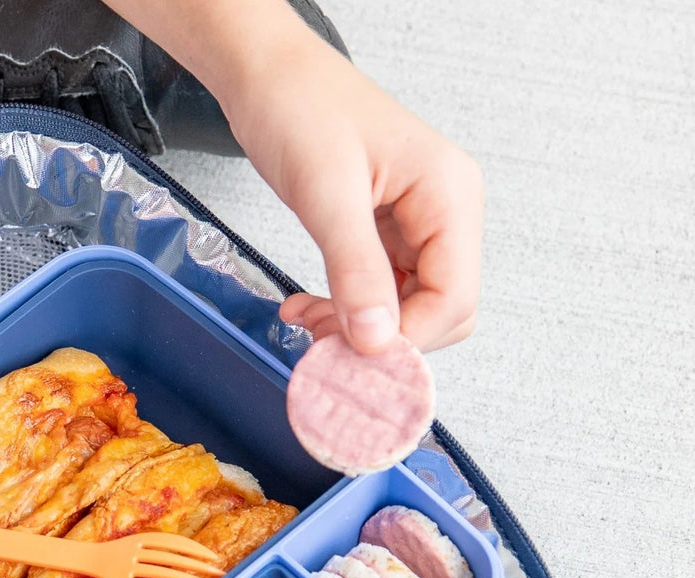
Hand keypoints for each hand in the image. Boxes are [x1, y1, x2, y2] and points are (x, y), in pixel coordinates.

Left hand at [225, 19, 483, 353]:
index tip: (352, 356)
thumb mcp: (326, 194)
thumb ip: (355, 270)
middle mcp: (443, 213)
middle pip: (440, 313)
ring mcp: (416, 226)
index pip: (454, 299)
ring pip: (407, 310)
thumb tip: (378, 339)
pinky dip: (346, 311)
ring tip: (308, 321)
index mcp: (449, 195)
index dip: (407, 340)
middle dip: (384, 339)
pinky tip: (309, 308)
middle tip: (325, 345)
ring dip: (359, 330)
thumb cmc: (300, 107)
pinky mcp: (384, 235)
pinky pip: (379, 294)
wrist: (268, 76)